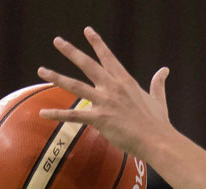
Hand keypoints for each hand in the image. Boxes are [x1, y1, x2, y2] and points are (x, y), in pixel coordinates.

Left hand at [37, 27, 171, 156]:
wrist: (156, 140)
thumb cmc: (157, 122)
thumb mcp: (158, 98)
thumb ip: (158, 83)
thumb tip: (164, 70)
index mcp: (125, 81)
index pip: (108, 57)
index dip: (97, 43)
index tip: (87, 31)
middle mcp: (112, 87)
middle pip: (87, 64)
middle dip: (71, 51)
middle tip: (57, 41)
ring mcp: (104, 102)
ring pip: (75, 85)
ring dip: (56, 77)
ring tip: (41, 70)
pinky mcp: (99, 118)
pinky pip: (73, 115)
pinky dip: (57, 115)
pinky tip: (43, 113)